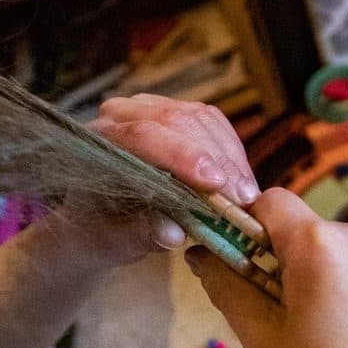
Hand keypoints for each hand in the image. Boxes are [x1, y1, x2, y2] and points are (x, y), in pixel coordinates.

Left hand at [45, 94, 257, 269]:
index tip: (215, 184)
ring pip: (202, 119)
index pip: (142, 135)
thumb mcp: (115, 240)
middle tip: (241, 199)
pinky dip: (233, 153)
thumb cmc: (103, 229)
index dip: (182, 155)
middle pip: (178, 121)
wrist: (101, 219)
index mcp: (100, 140)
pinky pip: (215, 124)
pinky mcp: (179, 113)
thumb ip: (140, 234)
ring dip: (230, 158)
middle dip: (216, 160)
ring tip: (246, 196)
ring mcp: (153, 107)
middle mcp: (123, 113)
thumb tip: (173, 234)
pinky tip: (242, 182)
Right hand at [185, 189, 347, 347]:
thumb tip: (202, 256)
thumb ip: (227, 287)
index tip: (243, 266)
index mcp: (323, 245)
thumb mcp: (262, 342)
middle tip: (292, 324)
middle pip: (316, 235)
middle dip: (297, 267)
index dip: (249, 229)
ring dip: (338, 284)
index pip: (272, 204)